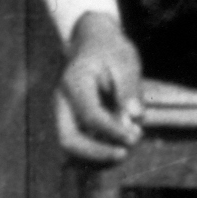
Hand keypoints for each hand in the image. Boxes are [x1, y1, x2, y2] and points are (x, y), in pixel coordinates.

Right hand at [56, 11, 143, 163]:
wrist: (92, 41)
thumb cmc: (110, 50)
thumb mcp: (125, 60)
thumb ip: (129, 88)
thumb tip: (135, 118)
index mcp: (74, 81)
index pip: (90, 115)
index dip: (113, 131)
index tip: (135, 136)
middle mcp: (61, 100)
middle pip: (68, 140)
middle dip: (97, 153)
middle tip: (124, 154)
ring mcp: (62, 113)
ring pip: (70, 148)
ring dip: (98, 156)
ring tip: (126, 148)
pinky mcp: (68, 120)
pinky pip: (77, 145)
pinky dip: (96, 151)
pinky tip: (118, 145)